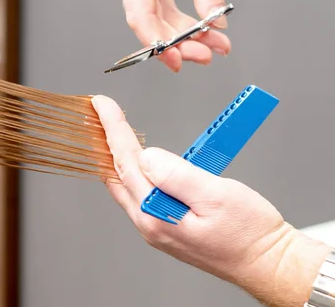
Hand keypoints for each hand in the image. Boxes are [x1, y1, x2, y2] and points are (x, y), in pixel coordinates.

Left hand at [92, 95, 330, 305]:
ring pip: (126, 185)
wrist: (268, 264)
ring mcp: (156, 227)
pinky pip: (140, 193)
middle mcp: (150, 224)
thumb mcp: (217, 196)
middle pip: (117, 175)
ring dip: (118, 155)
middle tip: (100, 113)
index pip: (126, 164)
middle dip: (107, 140)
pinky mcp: (167, 226)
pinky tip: (136, 160)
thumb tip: (147, 156)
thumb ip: (178, 176)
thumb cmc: (249, 234)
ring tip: (112, 130)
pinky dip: (134, 170)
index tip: (103, 105)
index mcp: (157, 215)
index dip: (114, 130)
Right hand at [109, 0, 230, 71]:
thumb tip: (215, 20)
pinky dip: (179, 20)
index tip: (178, 59)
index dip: (156, 41)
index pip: (139, 13)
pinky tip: (200, 30)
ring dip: (182, 34)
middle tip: (207, 55)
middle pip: (148, 21)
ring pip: (156, 17)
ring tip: (213, 45)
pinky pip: (160, 6)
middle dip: (178, 41)